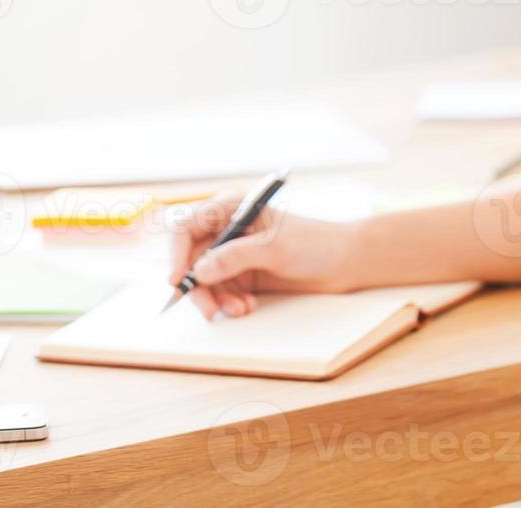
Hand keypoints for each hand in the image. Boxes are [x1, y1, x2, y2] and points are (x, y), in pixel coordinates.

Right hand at [166, 191, 361, 319]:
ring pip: (203, 281)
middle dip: (198, 287)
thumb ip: (236, 257)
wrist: (345, 263)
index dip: (176, 252)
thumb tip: (199, 270)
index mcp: (232, 209)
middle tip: (209, 310)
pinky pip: (219, 292)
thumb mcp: (275, 249)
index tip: (177, 280)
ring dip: (216, 299)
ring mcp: (233, 253)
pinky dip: (228, 303)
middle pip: (190, 259)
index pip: (187, 226)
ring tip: (240, 310)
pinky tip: (247, 307)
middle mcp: (227, 229)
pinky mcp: (241, 274)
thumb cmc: (316, 244)